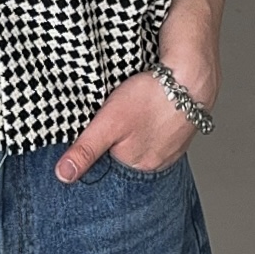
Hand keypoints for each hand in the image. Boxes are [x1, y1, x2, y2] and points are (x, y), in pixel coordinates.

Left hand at [55, 21, 217, 183]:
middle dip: (118, 138)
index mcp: (136, 166)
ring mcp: (172, 150)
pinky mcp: (181, 135)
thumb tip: (63, 175)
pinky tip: (150, 112)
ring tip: (137, 111)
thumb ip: (85, 151)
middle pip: (125, 154)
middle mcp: (156, 164)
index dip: (100, 143)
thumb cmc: (150, 97)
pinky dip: (153, 126)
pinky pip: (159, 135)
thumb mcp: (108, 123)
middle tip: (122, 114)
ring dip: (137, 131)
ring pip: (143, 144)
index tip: (103, 124)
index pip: (107, 162)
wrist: (191, 77)